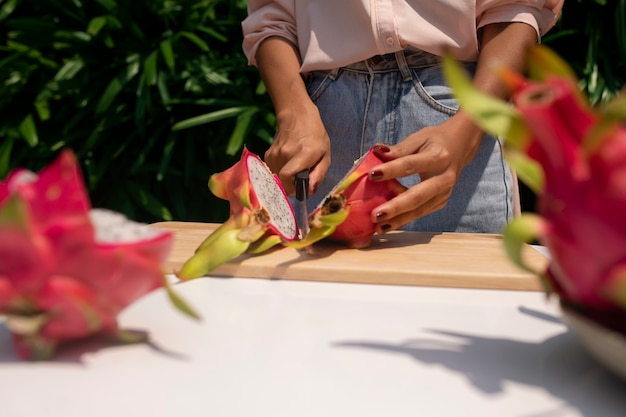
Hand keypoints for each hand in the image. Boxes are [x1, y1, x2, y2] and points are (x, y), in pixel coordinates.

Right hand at [264, 102, 330, 194]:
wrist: (296, 116)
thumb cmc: (315, 135)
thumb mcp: (325, 154)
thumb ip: (319, 174)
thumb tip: (310, 191)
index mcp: (303, 153)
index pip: (287, 177)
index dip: (293, 188)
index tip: (301, 188)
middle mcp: (285, 154)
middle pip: (283, 182)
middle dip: (292, 185)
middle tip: (301, 178)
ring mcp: (274, 154)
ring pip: (278, 178)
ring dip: (287, 178)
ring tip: (296, 167)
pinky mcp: (268, 155)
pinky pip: (274, 171)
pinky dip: (281, 172)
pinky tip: (289, 163)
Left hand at [368, 112, 483, 232]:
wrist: (460, 146)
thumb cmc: (435, 141)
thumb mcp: (418, 138)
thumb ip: (399, 149)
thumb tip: (377, 152)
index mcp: (438, 157)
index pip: (411, 165)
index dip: (392, 170)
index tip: (372, 174)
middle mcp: (444, 178)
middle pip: (418, 195)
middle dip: (396, 207)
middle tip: (375, 215)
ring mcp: (444, 193)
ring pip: (419, 210)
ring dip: (398, 220)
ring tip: (378, 227)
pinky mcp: (441, 202)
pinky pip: (420, 212)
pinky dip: (403, 219)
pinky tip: (386, 225)